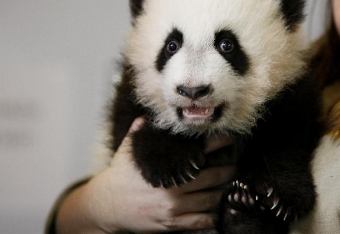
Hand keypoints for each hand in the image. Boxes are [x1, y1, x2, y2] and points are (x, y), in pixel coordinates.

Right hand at [56, 117, 234, 232]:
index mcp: (167, 166)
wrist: (105, 207)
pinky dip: (213, 215)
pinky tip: (219, 209)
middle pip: (214, 176)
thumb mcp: (127, 150)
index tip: (229, 139)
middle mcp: (174, 187)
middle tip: (235, 164)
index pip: (200, 150)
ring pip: (211, 199)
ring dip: (223, 191)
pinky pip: (201, 220)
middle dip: (228, 169)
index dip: (219, 143)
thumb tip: (147, 116)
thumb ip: (139, 131)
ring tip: (230, 184)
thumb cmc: (118, 176)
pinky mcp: (172, 223)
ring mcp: (174, 207)